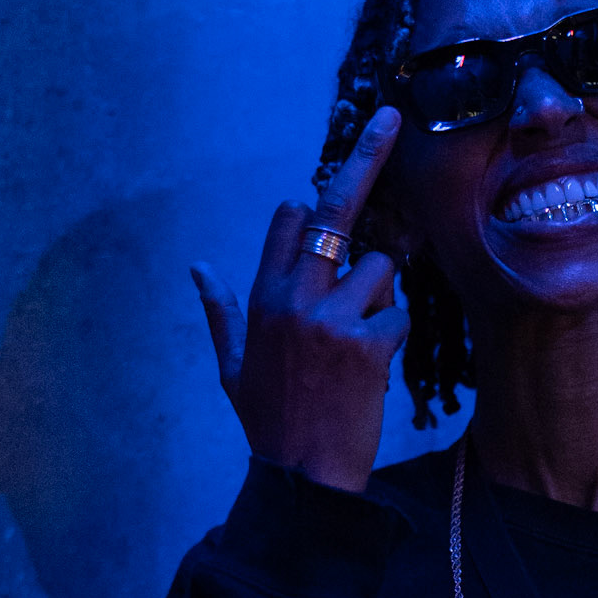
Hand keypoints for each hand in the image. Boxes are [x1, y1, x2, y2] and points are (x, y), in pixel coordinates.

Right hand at [191, 106, 407, 492]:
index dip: (314, 210)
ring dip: (382, 298)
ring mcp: (331, 319)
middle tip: (391, 119)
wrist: (302, 479)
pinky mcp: (368, 344)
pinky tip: (373, 371)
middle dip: (365, 159)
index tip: (326, 200)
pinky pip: (400, 314)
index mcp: (261, 298)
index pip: (290, 219)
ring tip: (360, 346)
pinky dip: (395, 337)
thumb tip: (197, 268)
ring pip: (382, 268)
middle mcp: (293, 298)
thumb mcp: (233, 368)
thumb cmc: (270, 424)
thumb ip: (222, 312)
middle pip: (334, 210)